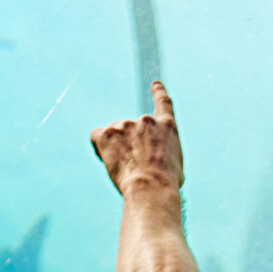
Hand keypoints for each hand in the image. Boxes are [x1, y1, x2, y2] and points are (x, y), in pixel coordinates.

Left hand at [91, 78, 183, 196]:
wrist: (151, 187)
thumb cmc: (166, 184)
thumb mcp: (176, 166)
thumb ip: (163, 153)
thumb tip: (154, 158)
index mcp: (167, 127)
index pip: (163, 103)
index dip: (158, 93)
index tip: (155, 84)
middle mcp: (146, 121)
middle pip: (132, 130)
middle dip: (131, 147)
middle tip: (136, 168)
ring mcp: (125, 125)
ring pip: (115, 136)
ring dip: (117, 150)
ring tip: (126, 169)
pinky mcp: (107, 133)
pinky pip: (97, 136)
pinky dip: (99, 146)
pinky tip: (107, 159)